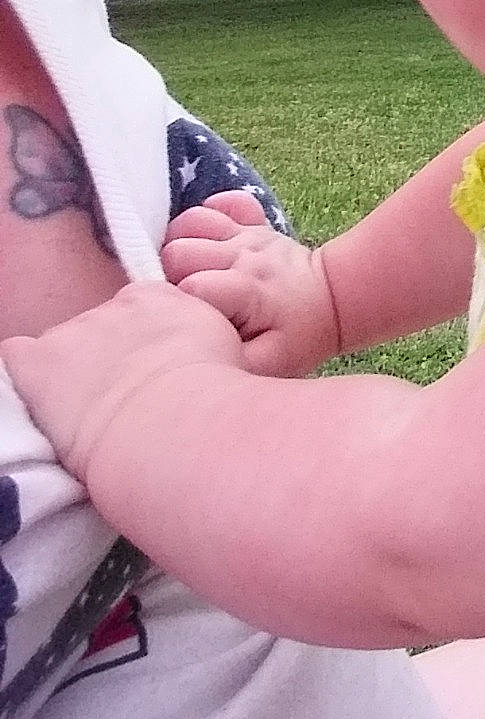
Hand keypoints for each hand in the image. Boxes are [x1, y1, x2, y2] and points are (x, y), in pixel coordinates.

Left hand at [0, 283, 241, 483]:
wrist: (174, 420)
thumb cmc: (214, 394)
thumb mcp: (230, 350)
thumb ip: (202, 339)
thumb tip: (201, 351)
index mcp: (161, 298)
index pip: (141, 308)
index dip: (143, 339)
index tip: (151, 366)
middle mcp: (114, 305)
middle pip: (101, 327)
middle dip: (107, 354)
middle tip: (125, 394)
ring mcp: (74, 331)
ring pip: (64, 348)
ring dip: (74, 372)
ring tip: (94, 410)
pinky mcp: (39, 362)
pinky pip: (17, 356)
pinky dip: (27, 373)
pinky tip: (45, 399)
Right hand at [162, 193, 341, 376]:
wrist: (331, 301)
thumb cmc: (295, 337)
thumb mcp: (268, 363)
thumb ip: (228, 357)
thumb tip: (190, 347)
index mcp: (245, 289)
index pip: (189, 287)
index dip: (175, 304)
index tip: (183, 318)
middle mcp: (243, 255)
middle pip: (179, 249)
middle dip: (170, 273)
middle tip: (184, 296)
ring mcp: (248, 236)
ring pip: (193, 220)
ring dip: (183, 242)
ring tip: (192, 270)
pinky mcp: (253, 225)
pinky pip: (227, 201)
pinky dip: (212, 213)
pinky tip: (212, 240)